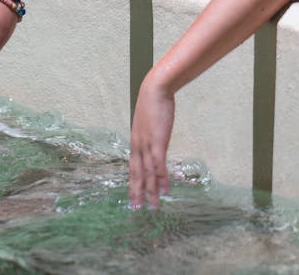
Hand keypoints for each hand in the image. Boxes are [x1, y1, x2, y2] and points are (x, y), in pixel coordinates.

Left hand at [129, 73, 175, 208]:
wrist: (154, 90)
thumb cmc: (153, 104)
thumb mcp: (148, 122)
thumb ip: (149, 134)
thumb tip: (153, 140)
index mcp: (135, 142)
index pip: (133, 167)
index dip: (133, 183)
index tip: (133, 196)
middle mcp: (138, 146)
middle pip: (136, 174)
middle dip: (137, 192)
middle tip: (138, 209)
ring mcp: (146, 145)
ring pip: (148, 173)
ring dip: (151, 191)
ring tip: (153, 206)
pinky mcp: (157, 142)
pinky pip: (159, 165)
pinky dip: (162, 179)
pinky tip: (165, 190)